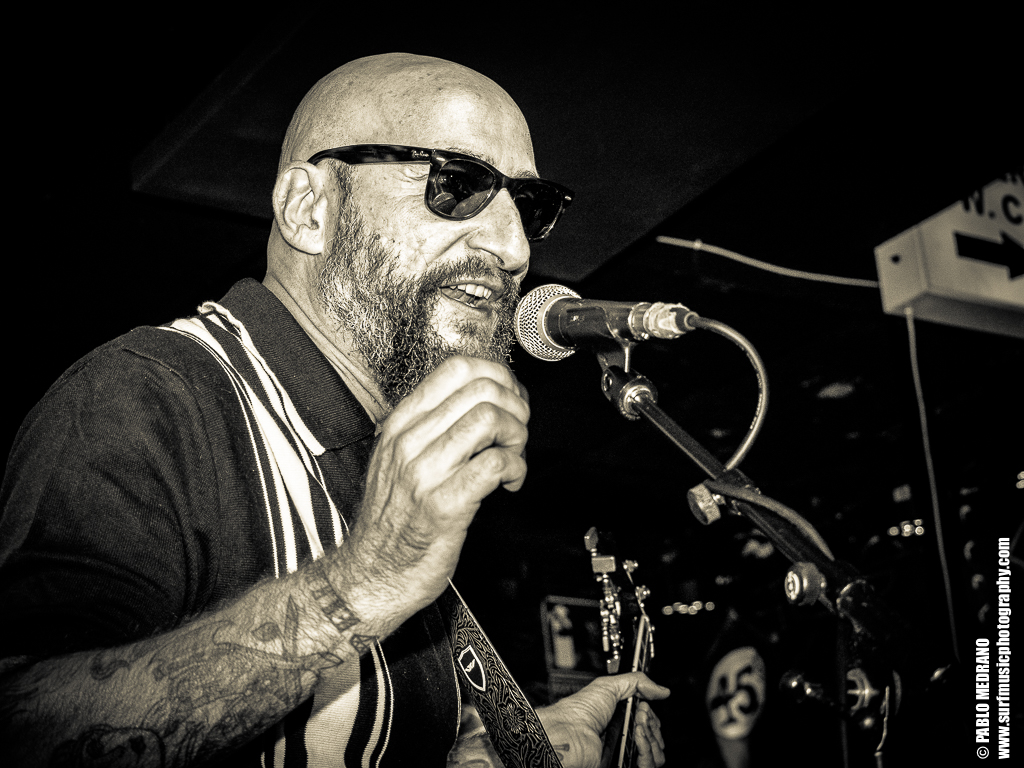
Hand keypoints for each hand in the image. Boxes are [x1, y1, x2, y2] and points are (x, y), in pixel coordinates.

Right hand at [345, 356, 529, 622]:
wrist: (372, 575)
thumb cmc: (393, 521)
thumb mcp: (399, 460)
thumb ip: (432, 427)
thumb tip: (484, 401)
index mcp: (399, 424)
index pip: (456, 368)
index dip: (497, 375)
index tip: (509, 397)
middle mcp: (408, 442)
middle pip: (481, 389)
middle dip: (515, 406)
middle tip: (516, 433)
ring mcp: (424, 473)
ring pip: (490, 419)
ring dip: (517, 435)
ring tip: (513, 457)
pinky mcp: (444, 505)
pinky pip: (494, 463)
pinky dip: (517, 468)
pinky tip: (510, 483)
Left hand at [538, 673, 668, 767]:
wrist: (568, 735)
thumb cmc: (578, 712)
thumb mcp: (608, 686)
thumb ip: (637, 682)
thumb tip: (661, 689)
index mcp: (619, 722)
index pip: (650, 725)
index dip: (651, 716)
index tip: (644, 706)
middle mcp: (623, 740)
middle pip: (656, 739)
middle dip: (652, 724)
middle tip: (638, 715)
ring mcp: (624, 755)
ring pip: (656, 755)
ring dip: (651, 738)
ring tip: (636, 727)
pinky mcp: (625, 767)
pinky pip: (648, 765)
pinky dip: (647, 752)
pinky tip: (637, 739)